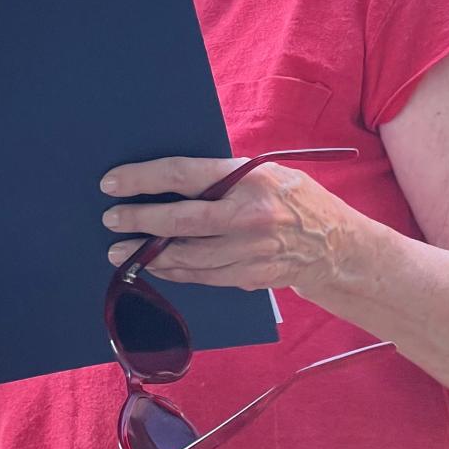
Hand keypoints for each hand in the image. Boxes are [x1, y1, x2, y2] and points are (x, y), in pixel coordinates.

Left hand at [101, 155, 362, 294]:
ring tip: (119, 251)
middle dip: (138, 220)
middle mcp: (248, 216)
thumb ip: (223, 175)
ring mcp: (249, 251)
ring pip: (186, 255)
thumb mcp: (266, 172)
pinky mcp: (248, 277)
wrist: (338, 247)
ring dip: (147, 254)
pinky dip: (173, 270)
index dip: (143, 179)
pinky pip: (200, 276)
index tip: (113, 183)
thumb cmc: (295, 199)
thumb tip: (169, 177)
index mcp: (249, 179)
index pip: (183, 175)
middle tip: (111, 219)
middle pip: (180, 220)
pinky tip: (152, 265)